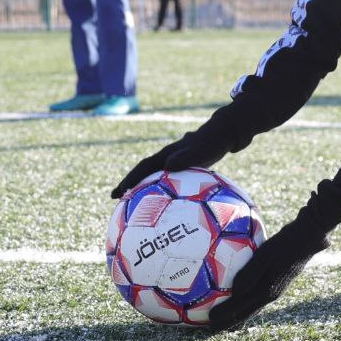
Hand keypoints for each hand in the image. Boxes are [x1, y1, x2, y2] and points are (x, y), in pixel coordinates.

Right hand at [111, 130, 229, 198]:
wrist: (223, 134)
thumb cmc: (211, 144)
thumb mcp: (199, 151)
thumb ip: (185, 157)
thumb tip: (168, 166)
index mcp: (167, 155)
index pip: (143, 168)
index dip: (130, 179)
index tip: (119, 192)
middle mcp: (167, 159)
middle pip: (143, 172)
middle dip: (129, 184)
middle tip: (117, 199)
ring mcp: (174, 163)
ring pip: (154, 177)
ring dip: (143, 188)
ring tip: (135, 204)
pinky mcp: (183, 168)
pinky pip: (168, 182)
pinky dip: (161, 191)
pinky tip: (166, 205)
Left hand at [207, 206, 330, 331]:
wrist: (307, 238)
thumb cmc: (283, 244)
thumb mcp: (265, 256)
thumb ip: (250, 274)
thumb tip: (234, 293)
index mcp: (267, 291)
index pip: (242, 309)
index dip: (226, 316)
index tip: (210, 322)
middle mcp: (271, 294)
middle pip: (246, 313)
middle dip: (229, 321)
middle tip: (212, 328)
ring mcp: (275, 288)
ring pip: (252, 306)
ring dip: (237, 313)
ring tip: (224, 318)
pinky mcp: (277, 281)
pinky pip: (256, 295)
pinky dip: (245, 301)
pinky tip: (238, 295)